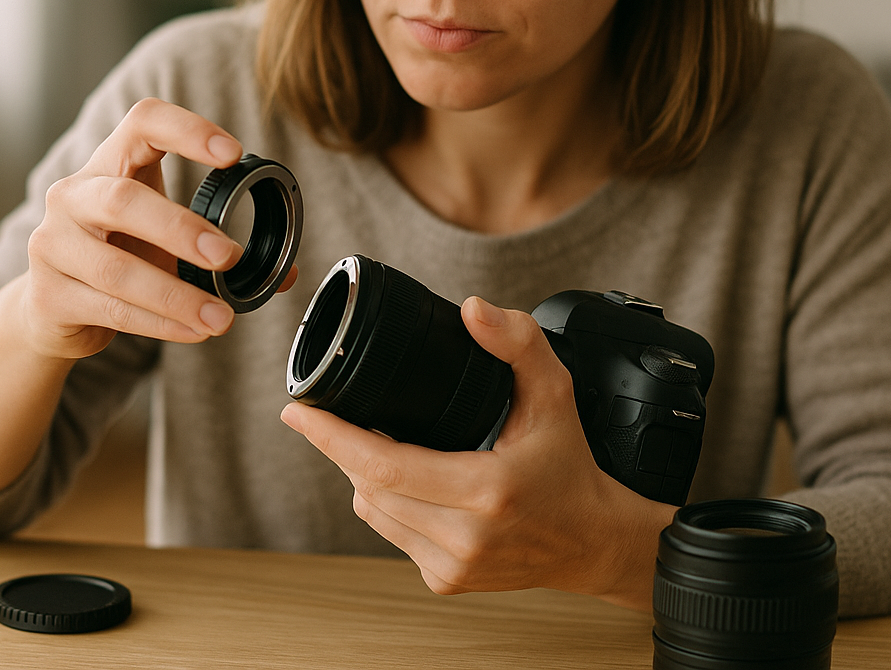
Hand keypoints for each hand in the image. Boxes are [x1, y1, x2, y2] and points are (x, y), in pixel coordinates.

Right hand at [21, 98, 295, 360]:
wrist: (52, 307)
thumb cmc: (120, 254)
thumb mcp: (163, 238)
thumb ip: (218, 248)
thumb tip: (286, 273)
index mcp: (110, 164)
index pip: (143, 122)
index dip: (187, 130)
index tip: (233, 154)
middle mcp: (74, 195)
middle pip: (123, 200)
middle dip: (181, 229)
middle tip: (229, 257)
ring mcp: (53, 244)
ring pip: (117, 269)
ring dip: (176, 296)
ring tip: (221, 317)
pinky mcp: (49, 294)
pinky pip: (111, 309)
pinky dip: (160, 324)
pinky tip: (193, 330)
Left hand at [281, 296, 672, 610]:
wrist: (591, 539)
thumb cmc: (569, 464)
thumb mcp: (554, 391)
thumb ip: (517, 342)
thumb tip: (472, 310)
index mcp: (486, 492)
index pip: (384, 465)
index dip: (332, 436)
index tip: (299, 411)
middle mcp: (465, 538)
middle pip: (369, 487)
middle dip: (343, 446)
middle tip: (334, 413)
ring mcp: (453, 566)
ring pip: (372, 511)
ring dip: (361, 473)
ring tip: (373, 440)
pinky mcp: (445, 580)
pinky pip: (390, 532)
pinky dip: (384, 500)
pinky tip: (401, 478)